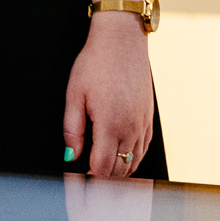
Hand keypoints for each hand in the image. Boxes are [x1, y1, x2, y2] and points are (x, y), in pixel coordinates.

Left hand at [63, 16, 154, 178]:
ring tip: (101, 172)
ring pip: (134, 162)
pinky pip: (143, 149)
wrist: (122, 40)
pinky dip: (132, 159)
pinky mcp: (148, 117)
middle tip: (86, 180)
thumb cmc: (96, 63)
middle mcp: (130, 127)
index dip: (88, 179)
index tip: (77, 180)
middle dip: (103, 180)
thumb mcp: (74, 95)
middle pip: (119, 170)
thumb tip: (71, 156)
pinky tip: (120, 158)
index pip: (102, 168)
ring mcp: (142, 123)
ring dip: (118, 171)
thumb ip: (72, 130)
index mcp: (110, 124)